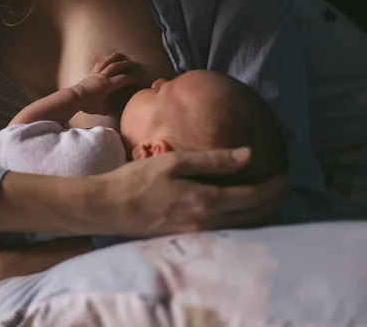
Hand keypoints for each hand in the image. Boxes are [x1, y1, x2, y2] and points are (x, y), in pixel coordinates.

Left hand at [70, 52, 137, 114]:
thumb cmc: (89, 104)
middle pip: (115, 67)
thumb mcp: (102, 109)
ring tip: (119, 54)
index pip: (122, 79)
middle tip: (132, 63)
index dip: (130, 79)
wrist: (75, 98)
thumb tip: (113, 107)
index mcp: (108, 85)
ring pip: (106, 63)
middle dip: (124, 64)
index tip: (136, 79)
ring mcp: (96, 74)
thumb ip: (109, 108)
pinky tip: (104, 59)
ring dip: (113, 58)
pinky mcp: (90, 75)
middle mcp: (103, 77)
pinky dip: (102, 61)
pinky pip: (97, 65)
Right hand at [88, 147, 288, 235]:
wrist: (107, 208)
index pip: (253, 197)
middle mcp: (206, 222)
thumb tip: (248, 155)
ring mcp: (196, 233)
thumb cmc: (137, 180)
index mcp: (205, 201)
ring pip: (239, 225)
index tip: (285, 175)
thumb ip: (213, 160)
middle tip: (283, 186)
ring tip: (266, 196)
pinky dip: (239, 218)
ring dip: (258, 211)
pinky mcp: (185, 236)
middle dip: (272, 201)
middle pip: (252, 216)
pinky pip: (224, 229)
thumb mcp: (174, 163)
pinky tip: (236, 208)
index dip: (273, 187)